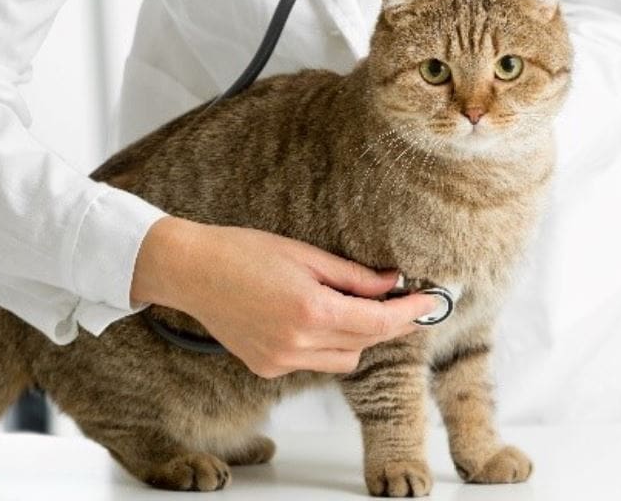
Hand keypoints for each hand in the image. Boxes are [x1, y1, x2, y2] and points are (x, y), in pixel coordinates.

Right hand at [130, 216, 438, 377]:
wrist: (190, 271)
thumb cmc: (241, 253)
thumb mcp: (305, 255)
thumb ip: (353, 277)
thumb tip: (392, 284)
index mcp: (310, 312)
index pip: (379, 323)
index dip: (409, 314)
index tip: (429, 303)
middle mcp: (297, 345)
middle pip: (365, 344)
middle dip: (385, 324)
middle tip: (395, 298)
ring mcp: (280, 361)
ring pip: (342, 360)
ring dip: (355, 337)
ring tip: (344, 304)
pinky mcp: (267, 368)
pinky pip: (313, 362)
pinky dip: (324, 345)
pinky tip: (309, 317)